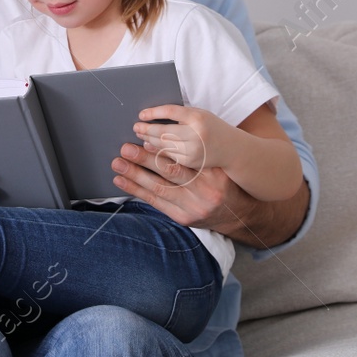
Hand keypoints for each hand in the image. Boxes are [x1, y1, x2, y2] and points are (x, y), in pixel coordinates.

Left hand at [111, 141, 244, 229]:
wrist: (239, 214)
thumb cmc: (224, 182)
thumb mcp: (218, 165)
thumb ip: (196, 154)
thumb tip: (161, 137)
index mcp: (214, 172)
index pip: (185, 159)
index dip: (164, 150)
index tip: (146, 140)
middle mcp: (204, 190)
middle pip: (170, 172)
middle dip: (145, 160)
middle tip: (126, 149)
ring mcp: (193, 207)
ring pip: (159, 189)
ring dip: (135, 176)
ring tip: (118, 163)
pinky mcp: (183, 218)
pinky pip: (156, 203)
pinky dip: (137, 191)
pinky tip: (122, 181)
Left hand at [132, 104, 235, 172]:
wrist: (232, 149)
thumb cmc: (212, 127)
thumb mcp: (200, 115)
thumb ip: (180, 116)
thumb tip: (152, 117)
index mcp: (197, 118)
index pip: (170, 112)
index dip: (154, 113)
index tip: (141, 114)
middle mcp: (195, 134)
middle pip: (164, 131)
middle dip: (147, 129)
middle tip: (135, 127)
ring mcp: (193, 150)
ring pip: (164, 145)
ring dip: (149, 140)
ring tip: (140, 135)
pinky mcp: (190, 163)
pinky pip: (169, 156)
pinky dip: (157, 151)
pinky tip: (149, 147)